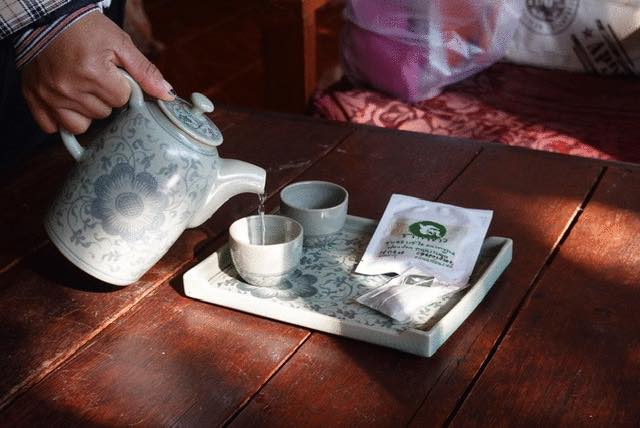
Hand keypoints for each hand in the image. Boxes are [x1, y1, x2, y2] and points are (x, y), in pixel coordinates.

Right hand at [21, 11, 173, 134]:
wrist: (46, 18)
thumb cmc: (84, 29)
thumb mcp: (120, 44)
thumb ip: (145, 72)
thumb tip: (168, 94)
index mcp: (93, 72)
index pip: (122, 99)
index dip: (120, 87)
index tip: (111, 74)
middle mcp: (69, 88)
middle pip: (104, 113)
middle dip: (104, 97)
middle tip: (95, 77)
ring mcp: (49, 96)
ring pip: (82, 124)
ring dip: (86, 110)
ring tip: (81, 88)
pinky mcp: (34, 100)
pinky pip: (53, 127)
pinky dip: (61, 118)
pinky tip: (65, 101)